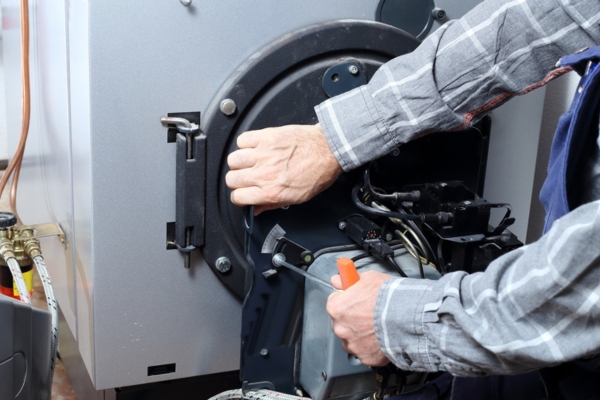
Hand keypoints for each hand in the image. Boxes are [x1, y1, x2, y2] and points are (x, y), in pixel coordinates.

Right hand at [226, 124, 341, 214]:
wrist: (329, 150)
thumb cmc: (318, 172)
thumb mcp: (297, 198)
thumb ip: (272, 204)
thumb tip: (257, 209)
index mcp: (271, 191)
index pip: (237, 197)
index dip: (238, 197)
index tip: (243, 193)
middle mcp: (264, 173)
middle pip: (231, 179)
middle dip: (237, 181)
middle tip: (246, 178)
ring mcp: (264, 154)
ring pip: (233, 160)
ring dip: (239, 162)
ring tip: (250, 162)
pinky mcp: (266, 137)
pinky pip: (242, 140)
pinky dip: (245, 144)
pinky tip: (254, 147)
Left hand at [326, 270, 391, 365]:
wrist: (407, 318)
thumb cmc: (388, 298)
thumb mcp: (368, 278)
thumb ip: (349, 279)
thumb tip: (338, 280)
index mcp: (336, 308)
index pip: (334, 302)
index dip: (347, 300)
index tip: (355, 299)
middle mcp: (340, 328)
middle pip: (342, 323)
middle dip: (352, 319)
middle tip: (369, 313)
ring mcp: (353, 345)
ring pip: (352, 339)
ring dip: (361, 335)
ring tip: (377, 326)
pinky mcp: (366, 357)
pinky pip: (366, 352)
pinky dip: (372, 347)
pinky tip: (382, 337)